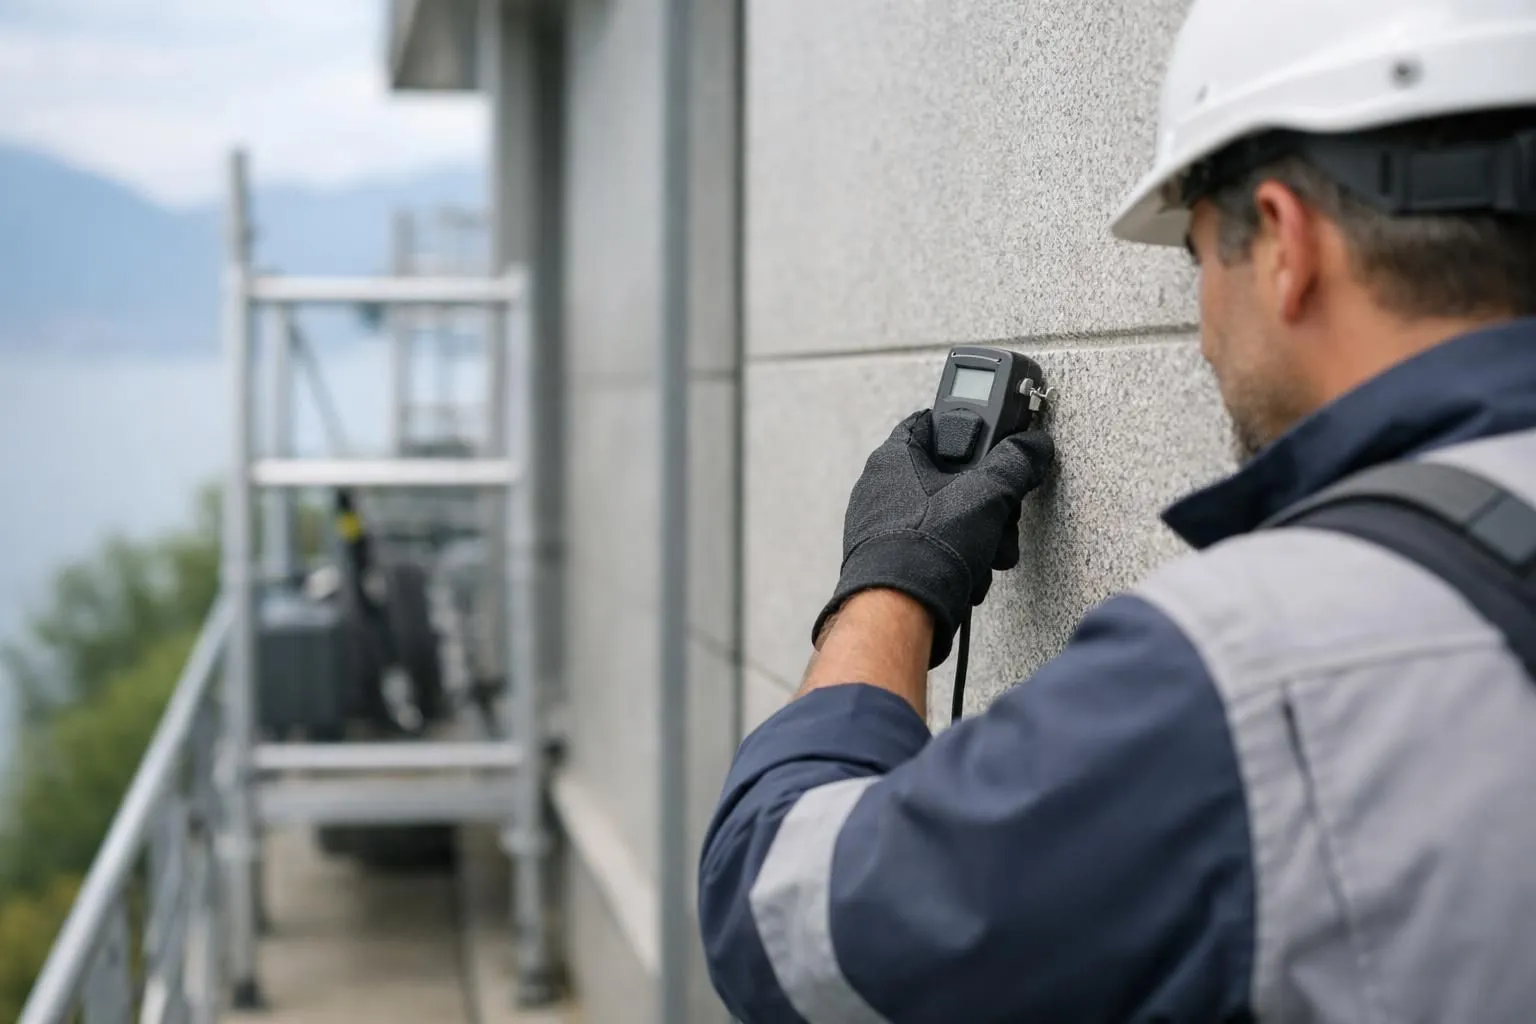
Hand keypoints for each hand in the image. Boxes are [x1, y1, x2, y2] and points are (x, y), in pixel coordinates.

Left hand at [812, 410, 1053, 666]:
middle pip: (948, 477)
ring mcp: (881, 526)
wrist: (900, 613)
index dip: (968, 429)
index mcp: (893, 457)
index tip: (994, 444)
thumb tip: (1033, 446)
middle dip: (985, 502)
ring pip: (946, 517)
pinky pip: (933, 547)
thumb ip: (1015, 462)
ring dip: (977, 537)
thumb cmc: (929, 548)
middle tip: (1002, 517)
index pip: (931, 422)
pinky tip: (969, 576)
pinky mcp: (888, 560)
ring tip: (987, 555)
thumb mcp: (987, 494)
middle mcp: (880, 488)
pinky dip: (956, 559)